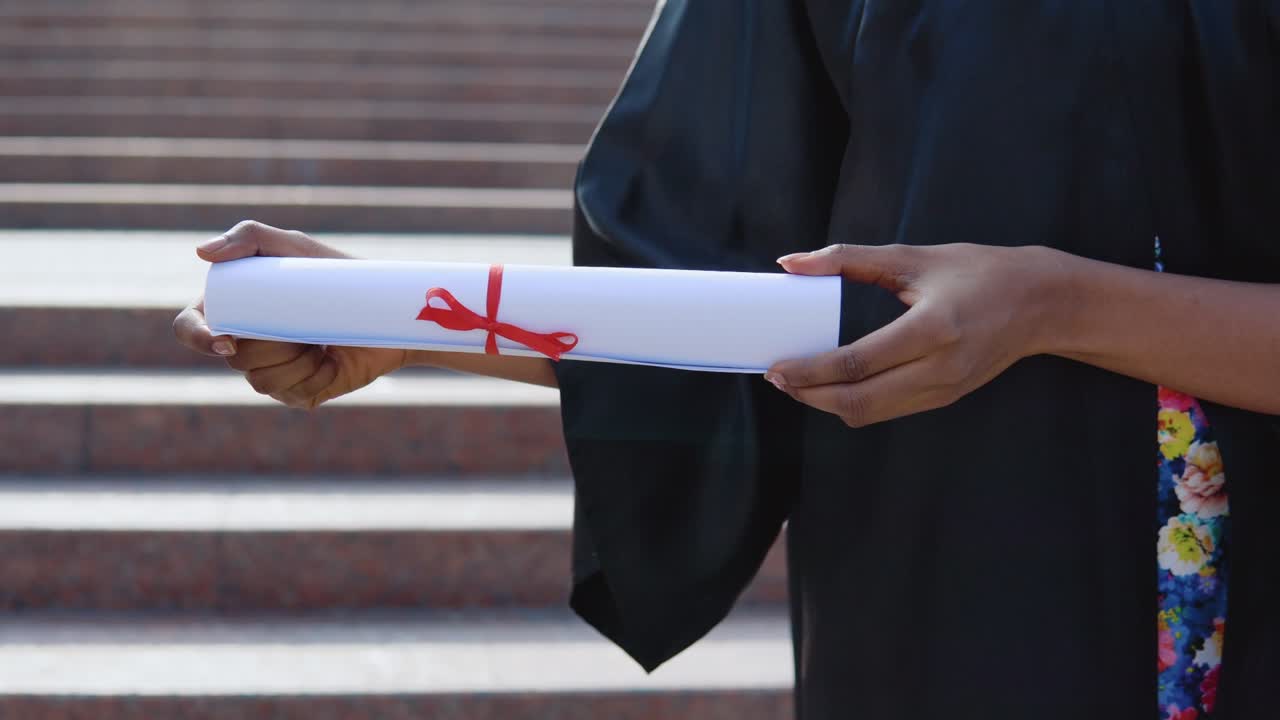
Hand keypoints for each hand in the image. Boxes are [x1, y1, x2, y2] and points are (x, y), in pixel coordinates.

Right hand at [173, 220, 407, 408]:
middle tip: (305, 327)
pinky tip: (332, 361)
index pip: (191, 329)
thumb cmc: (337, 273)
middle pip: (232, 358)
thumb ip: (251, 236)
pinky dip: (315, 378)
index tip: (228, 340)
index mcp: (233, 311)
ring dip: (293, 362)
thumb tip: (202, 253)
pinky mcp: (300, 392)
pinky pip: (292, 394)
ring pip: (260, 380)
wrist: (387, 312)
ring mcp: (272, 371)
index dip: (198, 338)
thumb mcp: (296, 248)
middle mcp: (246, 345)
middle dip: (267, 345)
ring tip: (321, 339)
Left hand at [765, 243, 1068, 426]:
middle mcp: (939, 367)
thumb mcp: (914, 258)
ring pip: (871, 414)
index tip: (777, 368)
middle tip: (778, 378)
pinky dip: (855, 403)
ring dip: (828, 404)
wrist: (1043, 304)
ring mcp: (944, 389)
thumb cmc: (979, 272)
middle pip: (858, 400)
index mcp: (932, 329)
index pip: (856, 364)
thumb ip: (849, 259)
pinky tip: (834, 386)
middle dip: (810, 395)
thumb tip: (791, 262)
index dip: (810, 371)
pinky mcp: (946, 398)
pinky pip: (889, 411)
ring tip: (798, 383)